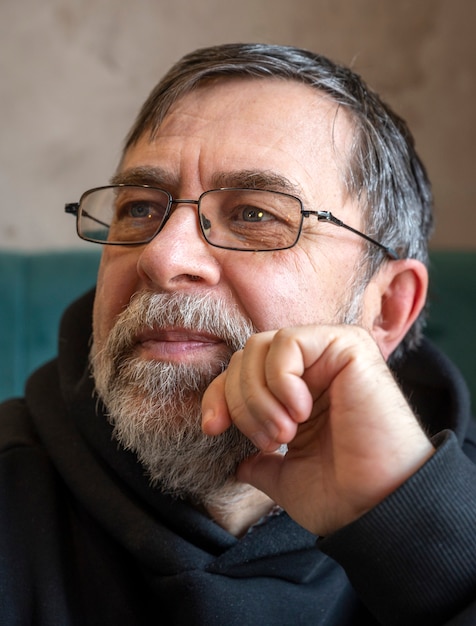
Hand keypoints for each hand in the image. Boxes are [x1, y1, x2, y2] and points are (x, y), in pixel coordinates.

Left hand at [202, 325, 434, 535]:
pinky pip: (289, 342)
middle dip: (242, 403)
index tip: (213, 428)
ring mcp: (328, 353)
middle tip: (269, 442)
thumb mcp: (285, 477)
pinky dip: (281, 378)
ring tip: (286, 432)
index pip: (238, 375)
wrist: (377, 506)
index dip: (218, 397)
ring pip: (260, 347)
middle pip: (244, 358)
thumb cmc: (340, 494)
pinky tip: (302, 410)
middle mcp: (311, 369)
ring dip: (260, 396)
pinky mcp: (347, 345)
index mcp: (297, 395)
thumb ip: (261, 464)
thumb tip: (239, 464)